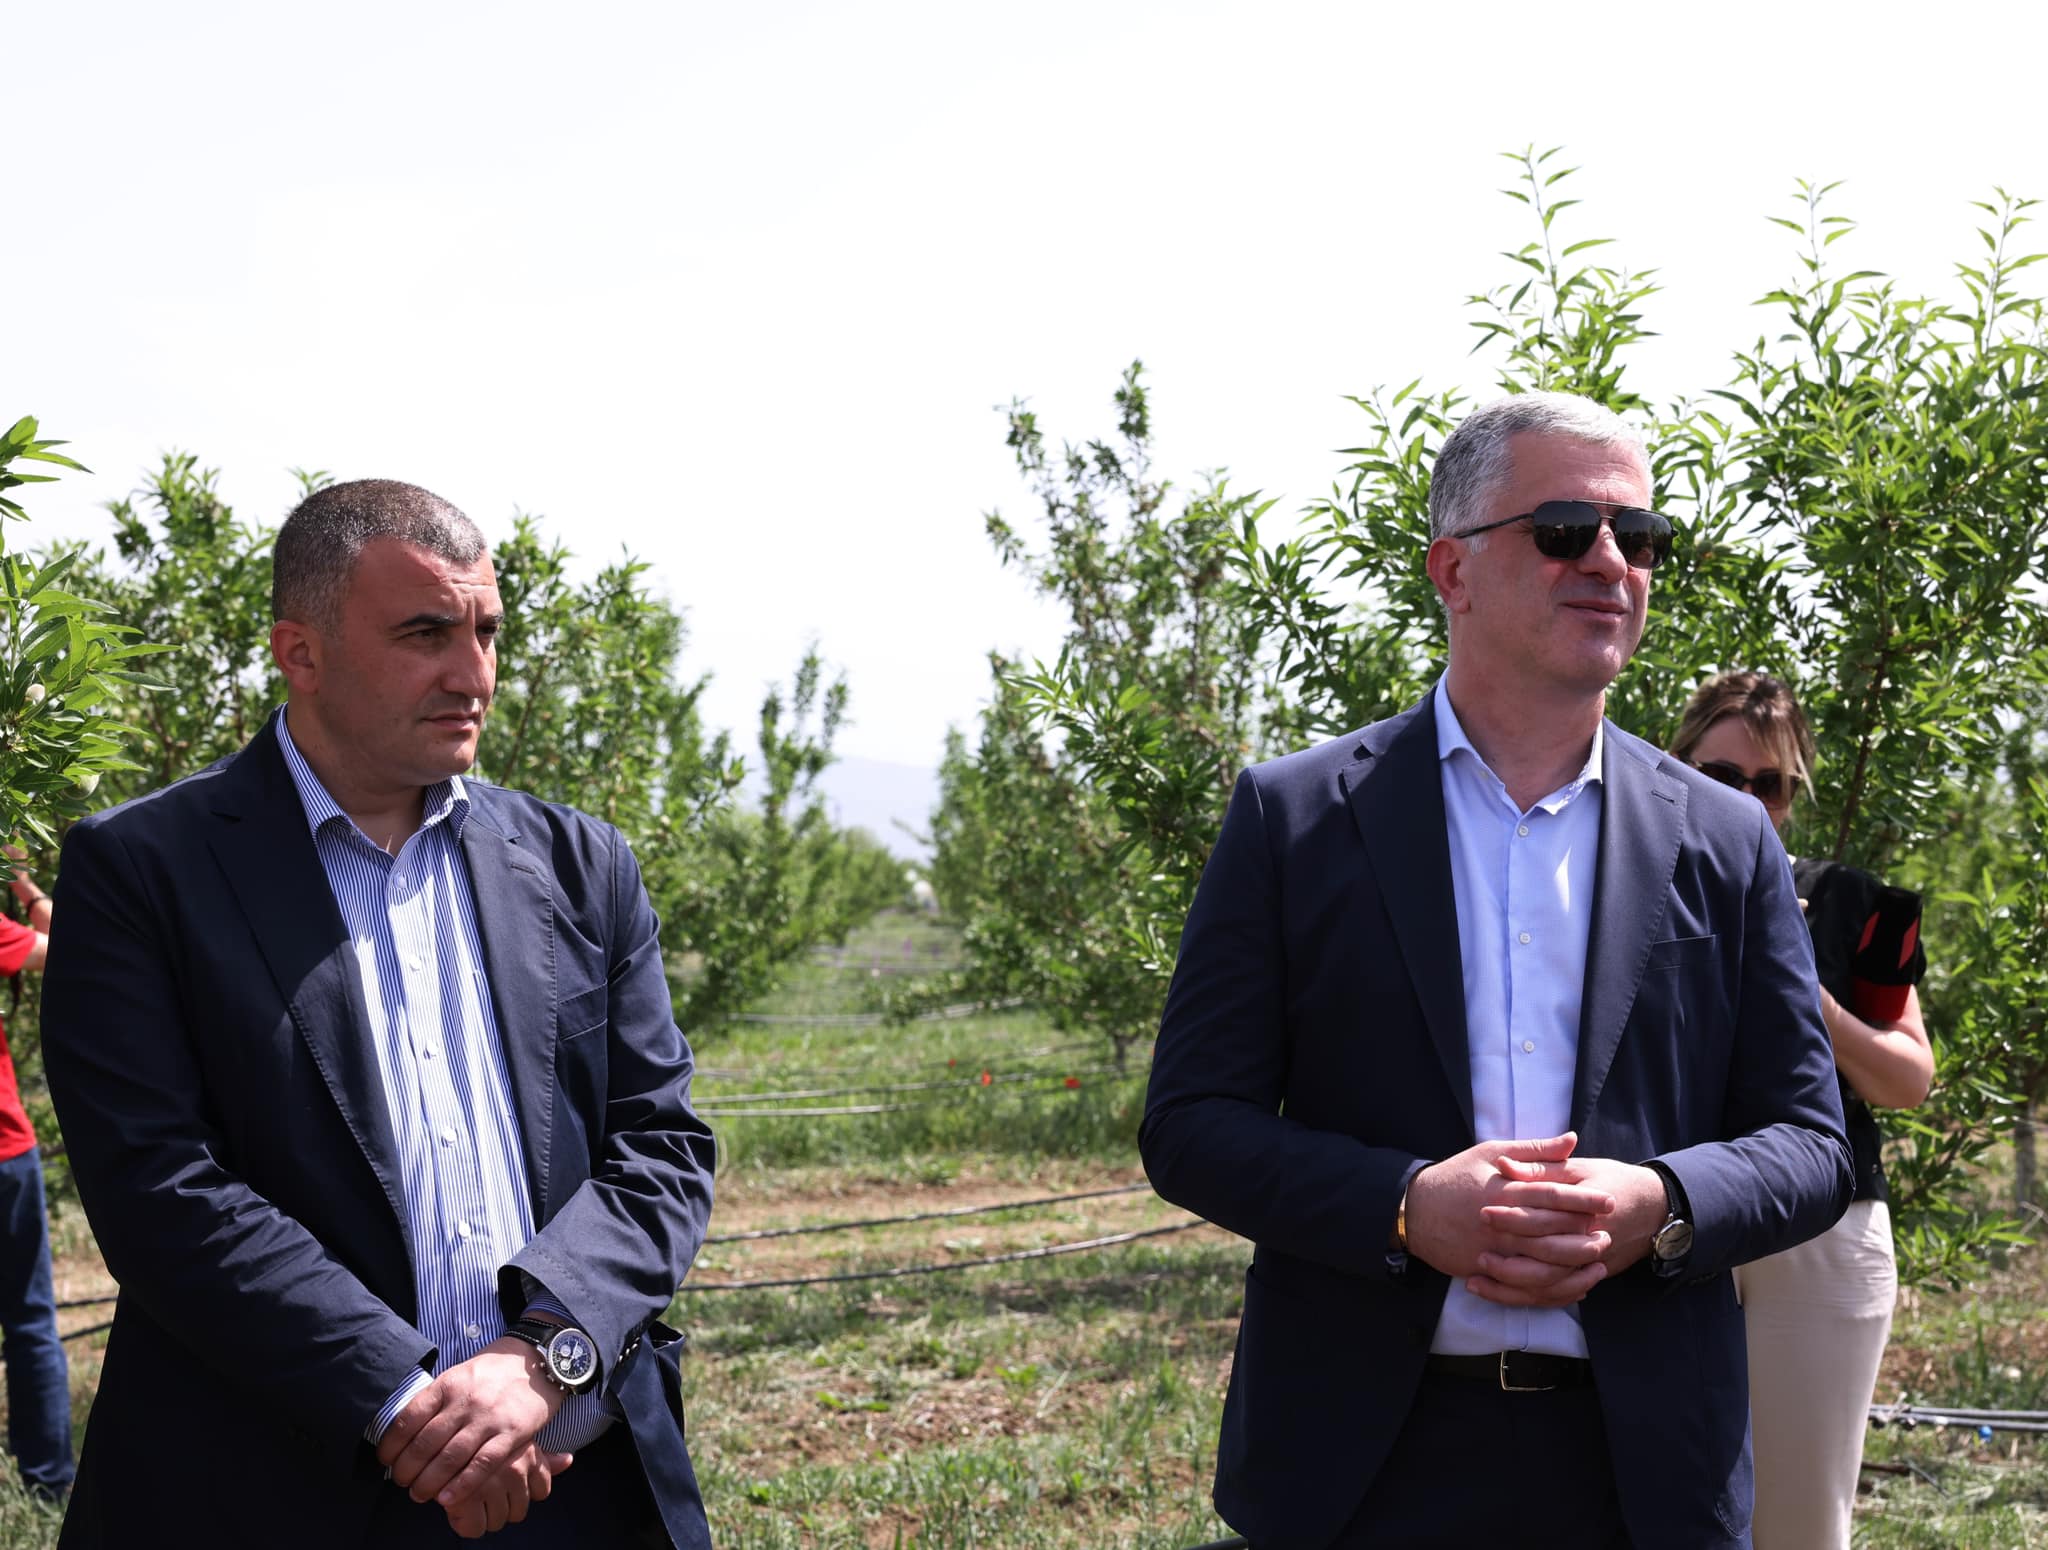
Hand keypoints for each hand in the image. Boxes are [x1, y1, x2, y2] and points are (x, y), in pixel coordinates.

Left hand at [376, 1339, 569, 1525]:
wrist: (538, 1360)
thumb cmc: (493, 1372)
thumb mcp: (459, 1375)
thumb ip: (437, 1400)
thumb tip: (405, 1430)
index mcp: (448, 1384)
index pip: (408, 1419)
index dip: (391, 1446)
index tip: (385, 1461)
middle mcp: (466, 1401)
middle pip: (425, 1443)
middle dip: (407, 1470)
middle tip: (401, 1482)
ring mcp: (489, 1417)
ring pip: (450, 1458)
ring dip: (429, 1482)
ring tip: (419, 1493)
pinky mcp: (512, 1433)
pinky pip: (482, 1464)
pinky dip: (462, 1485)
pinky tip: (447, 1498)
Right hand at [441, 1440, 573, 1538]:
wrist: (439, 1438)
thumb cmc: (481, 1444)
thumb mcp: (516, 1443)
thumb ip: (542, 1457)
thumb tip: (569, 1461)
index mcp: (528, 1454)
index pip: (541, 1491)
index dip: (524, 1493)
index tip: (506, 1485)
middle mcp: (513, 1469)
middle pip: (519, 1511)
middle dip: (503, 1506)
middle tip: (485, 1491)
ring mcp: (489, 1484)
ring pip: (498, 1521)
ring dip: (485, 1515)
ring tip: (473, 1496)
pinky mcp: (465, 1499)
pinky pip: (476, 1529)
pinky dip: (467, 1524)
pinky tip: (461, 1506)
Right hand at [1404, 1132, 1615, 1306]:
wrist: (1413, 1209)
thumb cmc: (1455, 1177)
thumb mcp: (1489, 1153)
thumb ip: (1533, 1150)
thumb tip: (1572, 1140)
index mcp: (1503, 1189)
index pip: (1549, 1194)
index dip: (1581, 1198)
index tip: (1608, 1200)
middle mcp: (1499, 1221)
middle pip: (1549, 1231)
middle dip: (1582, 1234)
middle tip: (1609, 1234)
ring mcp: (1491, 1249)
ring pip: (1540, 1264)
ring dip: (1571, 1264)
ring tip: (1596, 1261)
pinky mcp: (1483, 1270)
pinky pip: (1522, 1285)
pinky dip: (1549, 1288)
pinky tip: (1571, 1286)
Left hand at [1474, 1152, 1668, 1305]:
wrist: (1655, 1208)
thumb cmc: (1613, 1181)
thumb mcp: (1578, 1168)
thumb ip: (1540, 1168)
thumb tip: (1502, 1164)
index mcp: (1585, 1210)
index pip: (1544, 1216)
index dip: (1512, 1215)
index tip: (1482, 1212)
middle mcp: (1590, 1240)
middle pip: (1547, 1257)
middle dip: (1508, 1259)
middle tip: (1477, 1254)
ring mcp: (1593, 1263)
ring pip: (1550, 1285)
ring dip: (1512, 1287)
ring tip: (1477, 1282)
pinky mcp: (1591, 1275)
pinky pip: (1558, 1295)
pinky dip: (1529, 1298)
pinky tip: (1501, 1294)